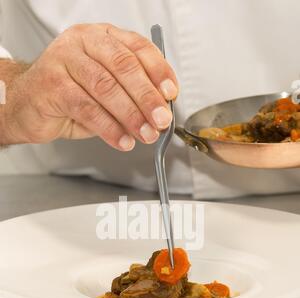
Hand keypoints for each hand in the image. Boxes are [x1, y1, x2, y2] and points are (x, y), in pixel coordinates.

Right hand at [3, 23, 177, 150]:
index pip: (137, 47)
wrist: (26, 104)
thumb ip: (129, 94)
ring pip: (106, 87)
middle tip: (161, 119)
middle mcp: (82, 42)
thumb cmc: (68, 95)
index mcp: (101, 37)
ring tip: (145, 134)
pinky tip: (121, 140)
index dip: (158, 70)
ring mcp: (64, 60)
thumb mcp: (104, 90)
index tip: (171, 94)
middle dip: (147, 96)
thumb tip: (160, 111)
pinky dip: (108, 128)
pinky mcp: (51, 85)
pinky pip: (87, 109)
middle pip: (123, 66)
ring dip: (131, 115)